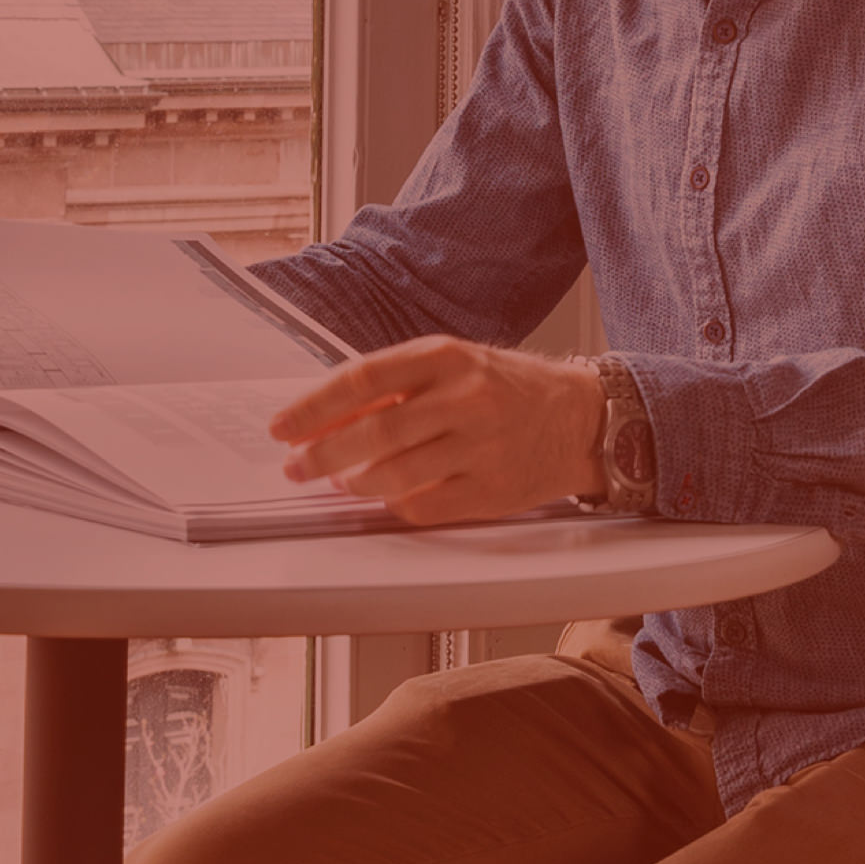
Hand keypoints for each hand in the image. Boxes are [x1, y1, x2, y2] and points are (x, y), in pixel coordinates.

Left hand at [269, 336, 607, 525]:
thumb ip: (396, 385)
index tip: (283, 426)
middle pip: (372, 432)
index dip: (313, 406)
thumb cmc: (507, 388)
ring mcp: (480, 446)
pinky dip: (394, 504)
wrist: (581, 419)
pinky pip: (423, 506)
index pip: (362, 379)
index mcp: (446, 356)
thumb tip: (326, 418)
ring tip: (342, 480)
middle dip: (321, 454)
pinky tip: (387, 495)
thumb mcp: (455, 364)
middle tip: (296, 467)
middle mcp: (464, 397)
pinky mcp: (491, 491)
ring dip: (354, 484)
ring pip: (393, 476)